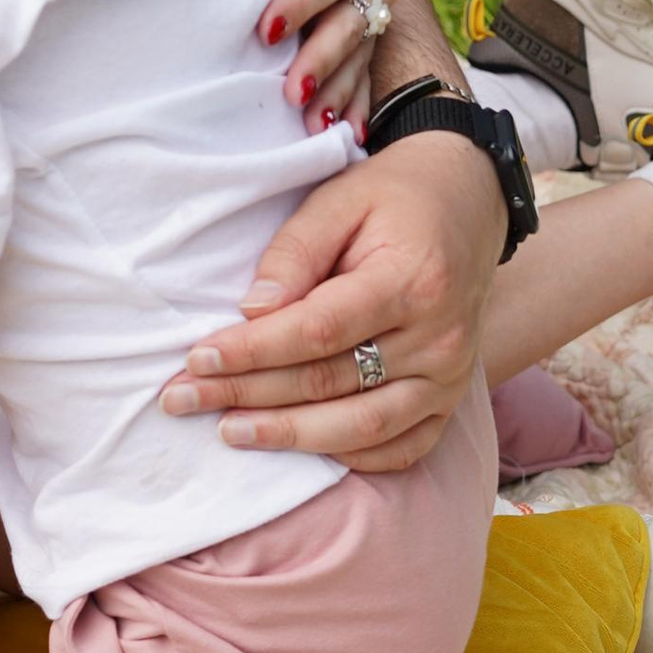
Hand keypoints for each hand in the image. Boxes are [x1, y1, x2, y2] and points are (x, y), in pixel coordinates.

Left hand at [158, 136, 502, 472]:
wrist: (469, 204)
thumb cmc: (394, 198)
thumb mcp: (339, 199)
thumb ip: (294, 253)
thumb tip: (251, 311)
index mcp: (411, 280)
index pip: (317, 331)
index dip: (252, 351)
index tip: (196, 359)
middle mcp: (438, 338)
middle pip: (329, 383)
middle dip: (248, 395)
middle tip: (182, 400)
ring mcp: (450, 376)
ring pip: (362, 427)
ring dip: (289, 436)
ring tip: (228, 431)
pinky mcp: (451, 399)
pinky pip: (400, 448)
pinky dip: (345, 455)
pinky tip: (296, 448)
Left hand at [256, 0, 396, 128]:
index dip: (303, 0)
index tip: (268, 27)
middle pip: (351, 23)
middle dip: (321, 59)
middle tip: (291, 91)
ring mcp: (370, 12)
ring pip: (357, 58)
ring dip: (336, 93)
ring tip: (313, 128)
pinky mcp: (358, 38)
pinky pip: (361, 77)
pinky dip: (353, 108)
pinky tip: (344, 138)